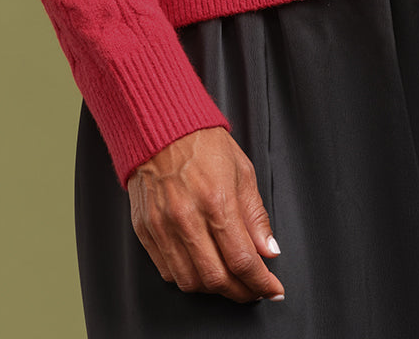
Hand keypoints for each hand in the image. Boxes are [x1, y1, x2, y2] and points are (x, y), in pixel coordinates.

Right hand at [126, 125, 285, 302]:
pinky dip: (188, 278)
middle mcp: (187, 218)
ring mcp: (163, 227)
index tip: (272, 287)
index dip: (261, 282)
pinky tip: (201, 268)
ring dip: (214, 289)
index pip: (243, 260)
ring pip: (190, 282)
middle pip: (216, 279)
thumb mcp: (242, 171)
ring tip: (229, 280)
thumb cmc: (202, 142)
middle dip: (241, 292)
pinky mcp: (146, 230)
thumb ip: (255, 215)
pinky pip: (167, 271)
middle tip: (253, 289)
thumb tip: (268, 249)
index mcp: (217, 201)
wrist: (161, 125)